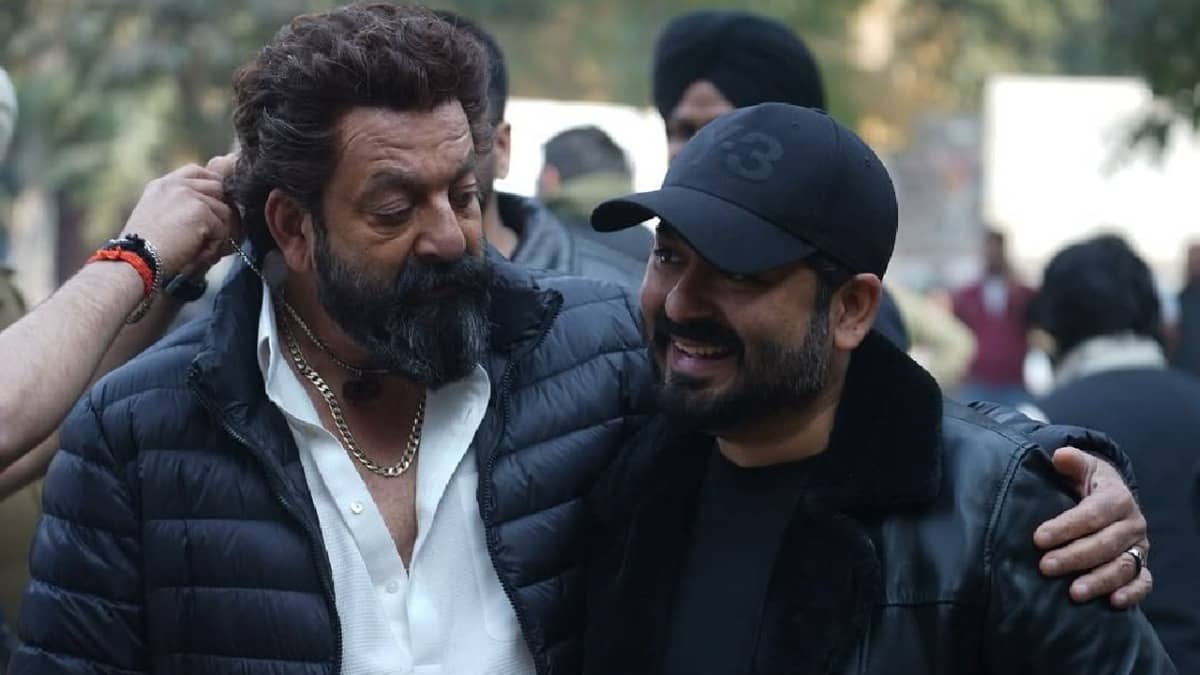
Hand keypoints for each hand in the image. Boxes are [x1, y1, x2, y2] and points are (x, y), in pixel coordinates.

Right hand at [119, 154, 238, 279]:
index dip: (212, 186)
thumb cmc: (145, 251)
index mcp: (162, 185)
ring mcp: (188, 195)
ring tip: (204, 251)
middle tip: (217, 235)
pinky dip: (215, 246)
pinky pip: (223, 229)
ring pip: (224, 211)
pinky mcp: (200, 211)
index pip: (197, 171)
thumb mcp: (157, 219)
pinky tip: (200, 256)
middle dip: (221, 211)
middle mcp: (175, 185)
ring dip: (219, 233)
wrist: (136, 260)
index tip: (216, 206)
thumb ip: (179, 207)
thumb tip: (213, 210)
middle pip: (217, 187)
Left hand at [1034, 447, 1150, 608]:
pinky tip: (1112, 603)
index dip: (1066, 527)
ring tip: (1073, 593)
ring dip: (1099, 581)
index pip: (1092, 514)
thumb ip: (1071, 461)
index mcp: (1117, 498)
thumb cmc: (1088, 483)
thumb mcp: (1082, 467)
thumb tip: (1059, 455)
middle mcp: (1132, 524)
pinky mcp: (1143, 566)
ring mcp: (1139, 547)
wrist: (1113, 497)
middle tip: (1045, 567)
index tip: (1038, 538)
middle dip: (1074, 557)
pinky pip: (1143, 582)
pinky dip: (1132, 594)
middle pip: (1105, 544)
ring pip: (1123, 567)